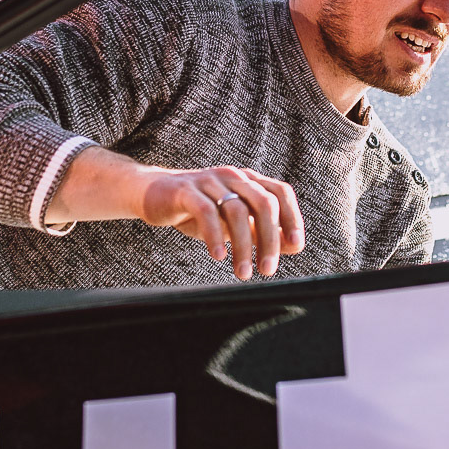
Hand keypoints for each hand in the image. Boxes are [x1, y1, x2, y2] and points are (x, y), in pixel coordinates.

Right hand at [48, 148, 305, 279]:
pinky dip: (215, 236)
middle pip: (263, 203)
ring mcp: (209, 181)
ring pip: (236, 211)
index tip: (295, 247)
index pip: (280, 192)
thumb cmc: (199, 212)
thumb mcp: (232, 223)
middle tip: (267, 270)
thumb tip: (292, 246)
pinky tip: (218, 256)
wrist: (153, 195)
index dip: (292, 218)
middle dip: (270, 239)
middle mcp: (232, 176)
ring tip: (242, 272)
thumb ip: (260, 231)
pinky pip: (206, 212)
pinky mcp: (185, 190)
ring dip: (243, 246)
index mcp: (248, 180)